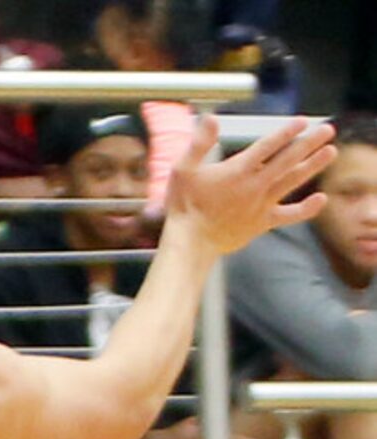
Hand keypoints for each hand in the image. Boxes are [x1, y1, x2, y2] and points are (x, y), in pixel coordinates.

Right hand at [164, 115, 336, 258]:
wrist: (190, 244)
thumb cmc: (184, 207)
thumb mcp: (183, 170)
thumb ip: (199, 144)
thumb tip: (209, 119)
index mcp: (238, 170)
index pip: (268, 145)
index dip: (286, 132)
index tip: (302, 121)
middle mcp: (254, 185)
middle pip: (287, 159)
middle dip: (309, 143)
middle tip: (327, 129)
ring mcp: (261, 204)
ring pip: (292, 181)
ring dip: (313, 165)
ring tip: (330, 151)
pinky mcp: (261, 223)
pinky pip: (289, 215)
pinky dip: (306, 209)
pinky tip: (321, 200)